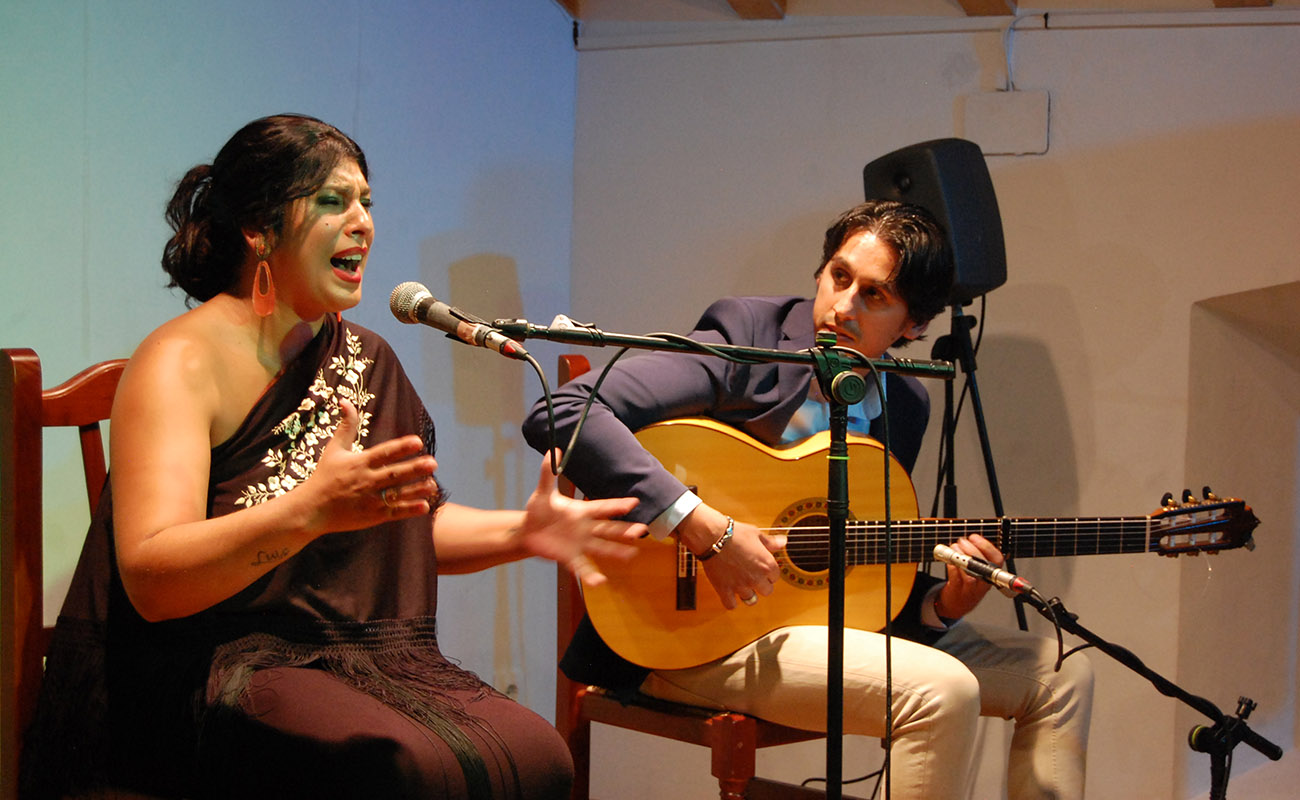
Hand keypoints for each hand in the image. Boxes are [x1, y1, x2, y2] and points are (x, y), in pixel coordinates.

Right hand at [294, 398, 438, 534]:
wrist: (311, 510)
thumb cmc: (324, 476)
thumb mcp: (334, 449)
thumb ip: (346, 426)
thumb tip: (345, 400)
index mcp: (359, 463)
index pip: (383, 453)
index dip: (401, 447)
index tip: (418, 442)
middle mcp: (366, 481)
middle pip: (394, 474)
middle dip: (414, 468)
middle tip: (433, 463)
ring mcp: (369, 500)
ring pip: (397, 494)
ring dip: (416, 490)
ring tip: (433, 484)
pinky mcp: (372, 516)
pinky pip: (394, 513)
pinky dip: (409, 510)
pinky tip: (425, 506)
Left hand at [516, 450, 644, 586]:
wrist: (527, 531)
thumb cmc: (538, 510)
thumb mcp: (542, 492)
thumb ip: (548, 473)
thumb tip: (553, 450)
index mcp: (581, 511)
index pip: (602, 507)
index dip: (617, 505)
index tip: (634, 502)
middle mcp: (585, 528)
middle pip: (608, 529)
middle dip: (624, 529)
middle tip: (642, 530)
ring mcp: (579, 544)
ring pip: (601, 548)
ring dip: (616, 552)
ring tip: (631, 555)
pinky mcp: (570, 557)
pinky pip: (582, 567)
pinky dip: (591, 575)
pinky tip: (600, 582)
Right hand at [678, 504, 785, 609]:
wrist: (712, 536)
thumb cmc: (734, 533)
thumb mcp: (756, 534)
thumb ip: (771, 542)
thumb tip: (783, 542)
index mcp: (767, 565)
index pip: (775, 577)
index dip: (769, 573)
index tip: (762, 569)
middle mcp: (756, 578)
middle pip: (767, 591)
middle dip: (761, 585)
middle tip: (753, 578)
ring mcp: (741, 586)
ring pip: (751, 600)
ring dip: (748, 594)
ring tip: (742, 586)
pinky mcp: (725, 590)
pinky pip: (731, 605)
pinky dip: (731, 602)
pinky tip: (730, 594)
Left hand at [935, 533, 1003, 619]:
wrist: (957, 603)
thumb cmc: (968, 583)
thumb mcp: (978, 569)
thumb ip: (976, 555)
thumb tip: (969, 539)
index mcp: (992, 573)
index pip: (997, 559)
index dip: (986, 546)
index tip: (974, 537)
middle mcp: (984, 582)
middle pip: (983, 565)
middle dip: (971, 549)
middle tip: (961, 541)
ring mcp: (972, 589)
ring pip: (970, 573)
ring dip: (960, 557)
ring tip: (953, 548)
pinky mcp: (959, 592)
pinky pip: (956, 578)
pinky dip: (951, 567)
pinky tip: (949, 561)